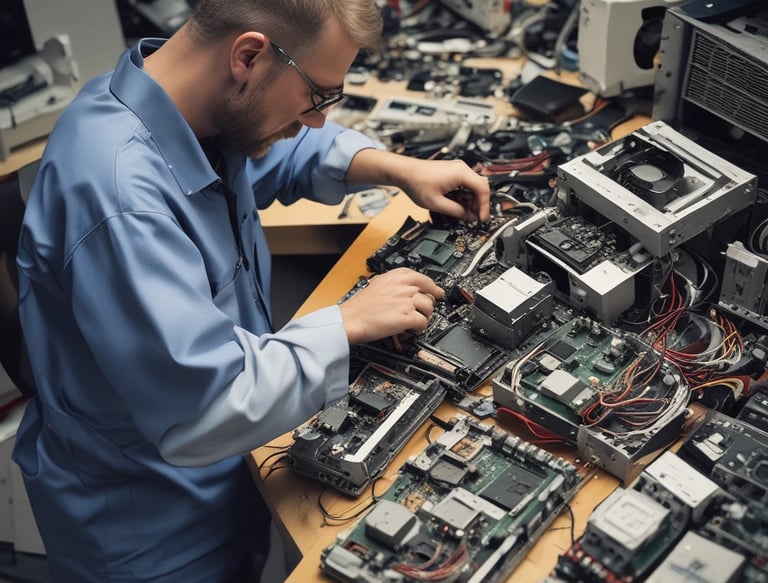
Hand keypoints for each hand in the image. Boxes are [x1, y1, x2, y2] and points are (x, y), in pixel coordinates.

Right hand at [339, 267, 444, 344]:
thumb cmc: (360, 306)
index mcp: (397, 276)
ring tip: (415, 322)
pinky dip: (420, 328)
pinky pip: (424, 322)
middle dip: (427, 304)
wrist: (351, 319)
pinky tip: (412, 329)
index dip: (432, 287)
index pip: (424, 279)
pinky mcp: (408, 317)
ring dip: (425, 316)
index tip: (437, 292)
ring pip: (429, 308)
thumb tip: (408, 288)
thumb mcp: (377, 284)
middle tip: (421, 311)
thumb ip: (394, 284)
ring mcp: (407, 301)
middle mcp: (404, 286)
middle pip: (429, 294)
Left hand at [346, 150, 490, 222]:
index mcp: (460, 173)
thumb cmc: (417, 182)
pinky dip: (463, 196)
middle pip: (479, 188)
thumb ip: (457, 212)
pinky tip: (456, 205)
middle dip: (477, 205)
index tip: (482, 218)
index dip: (484, 206)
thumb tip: (470, 217)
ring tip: (461, 213)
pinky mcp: (453, 172)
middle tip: (472, 218)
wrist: (404, 172)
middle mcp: (461, 168)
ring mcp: (457, 169)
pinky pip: (464, 185)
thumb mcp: (438, 204)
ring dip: (470, 202)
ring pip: (472, 188)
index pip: (482, 190)